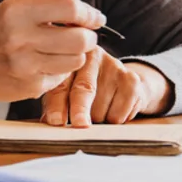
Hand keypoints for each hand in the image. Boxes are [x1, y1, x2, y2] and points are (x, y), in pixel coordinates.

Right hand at [0, 0, 105, 110]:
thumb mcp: (11, 9)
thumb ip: (46, 9)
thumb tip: (84, 14)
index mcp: (17, 12)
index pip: (69, 7)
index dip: (89, 13)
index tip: (95, 17)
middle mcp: (22, 38)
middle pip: (80, 38)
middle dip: (88, 36)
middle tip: (83, 34)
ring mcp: (27, 65)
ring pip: (76, 60)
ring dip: (76, 54)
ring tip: (62, 48)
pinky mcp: (31, 86)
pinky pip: (62, 76)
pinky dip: (60, 69)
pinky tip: (45, 62)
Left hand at [40, 48, 171, 126]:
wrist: (123, 83)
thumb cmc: (86, 88)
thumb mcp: (66, 91)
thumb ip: (55, 104)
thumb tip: (49, 122)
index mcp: (69, 58)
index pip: (61, 83)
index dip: (57, 104)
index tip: (55, 121)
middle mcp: (92, 56)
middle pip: (85, 89)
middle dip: (80, 109)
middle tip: (79, 125)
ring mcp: (114, 66)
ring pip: (102, 106)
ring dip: (97, 119)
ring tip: (97, 112)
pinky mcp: (132, 79)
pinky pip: (120, 112)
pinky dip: (114, 120)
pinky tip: (113, 109)